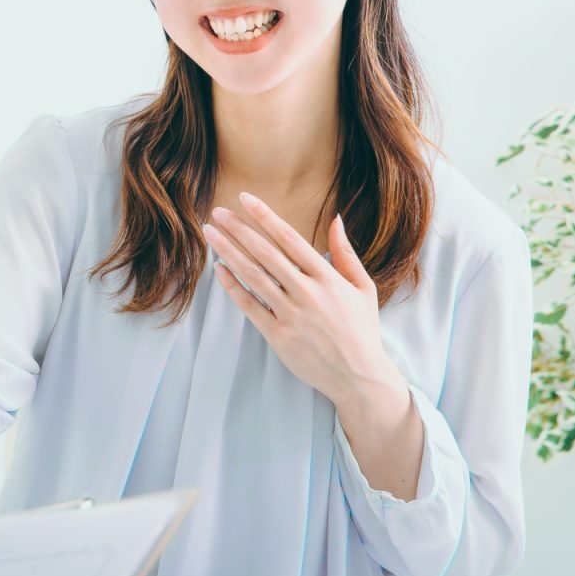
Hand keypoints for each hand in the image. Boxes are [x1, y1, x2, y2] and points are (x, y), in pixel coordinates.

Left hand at [201, 192, 404, 408]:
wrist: (358, 377)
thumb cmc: (361, 330)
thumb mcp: (363, 288)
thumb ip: (346, 253)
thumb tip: (336, 218)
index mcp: (328, 278)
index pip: (290, 238)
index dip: (265, 216)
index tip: (246, 199)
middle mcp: (307, 293)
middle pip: (266, 253)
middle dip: (239, 229)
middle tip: (218, 211)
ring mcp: (291, 314)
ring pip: (254, 276)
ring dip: (229, 251)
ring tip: (211, 233)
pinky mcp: (278, 335)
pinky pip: (250, 306)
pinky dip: (233, 287)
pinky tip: (219, 269)